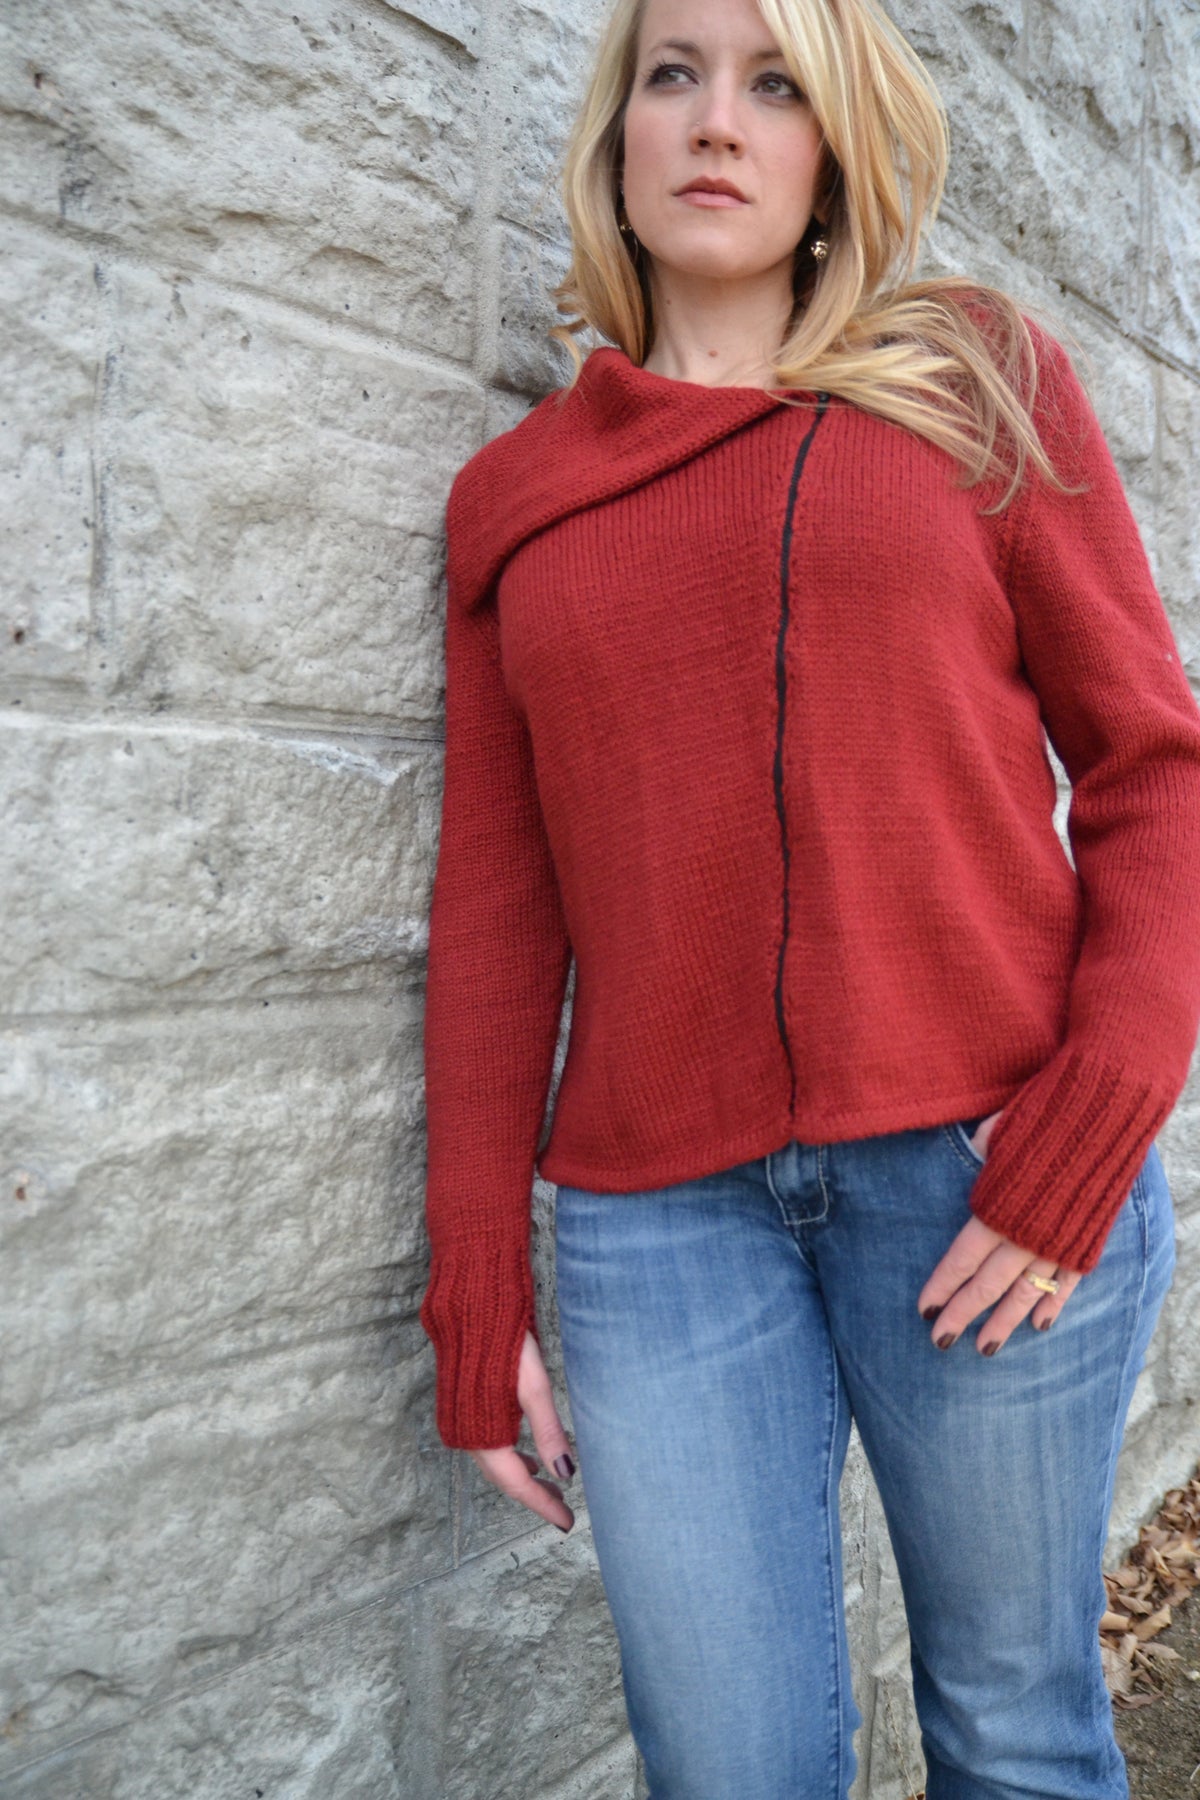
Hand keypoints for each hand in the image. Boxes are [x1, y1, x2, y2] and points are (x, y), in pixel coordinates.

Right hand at [467, 1330, 577, 1531]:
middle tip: (563, 1510)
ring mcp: (459, 1422)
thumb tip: (566, 1475)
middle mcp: (465, 1435)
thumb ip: (548, 1431)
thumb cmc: (504, 1341)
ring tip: (549, 1486)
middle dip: (533, 1495)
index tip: (566, 1523)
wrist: (468, 1307)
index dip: (542, 1505)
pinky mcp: (459, 1408)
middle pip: (503, 1478)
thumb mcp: (534, 1386)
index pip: (516, 1484)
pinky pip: (485, 1446)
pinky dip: (509, 1457)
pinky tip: (526, 1456)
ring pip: (494, 1463)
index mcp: (482, 1434)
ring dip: (521, 1476)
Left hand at [916, 1109, 1083, 1352]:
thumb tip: (970, 1155)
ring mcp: (1057, 1243)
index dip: (942, 1286)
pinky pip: (1067, 1283)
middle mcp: (1024, 1235)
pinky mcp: (1085, 1243)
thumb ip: (978, 1153)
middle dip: (962, 1315)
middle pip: (987, 1284)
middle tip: (940, 1341)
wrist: (1103, 1117)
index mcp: (996, 1209)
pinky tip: (1039, 1325)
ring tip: (985, 1348)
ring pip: (1026, 1293)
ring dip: (1004, 1322)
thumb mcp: (996, 1132)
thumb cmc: (1041, 1117)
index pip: (961, 1259)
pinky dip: (1053, 1304)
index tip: (924, 1310)